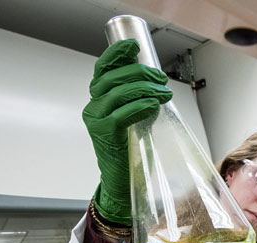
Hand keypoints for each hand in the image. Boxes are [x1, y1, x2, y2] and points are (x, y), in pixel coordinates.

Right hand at [83, 39, 172, 224]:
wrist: (123, 182)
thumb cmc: (131, 151)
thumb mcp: (134, 119)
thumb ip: (138, 101)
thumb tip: (156, 83)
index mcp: (99, 101)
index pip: (103, 70)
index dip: (117, 54)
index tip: (135, 45)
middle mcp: (93, 108)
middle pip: (113, 78)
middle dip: (140, 73)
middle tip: (161, 79)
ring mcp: (96, 121)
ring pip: (118, 92)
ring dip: (145, 88)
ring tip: (164, 93)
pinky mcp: (105, 134)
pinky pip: (123, 113)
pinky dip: (141, 105)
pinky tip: (155, 104)